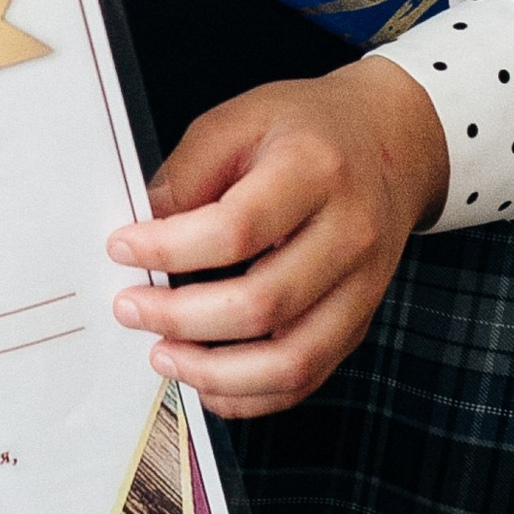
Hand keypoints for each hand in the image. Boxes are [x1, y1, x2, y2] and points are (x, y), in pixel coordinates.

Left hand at [105, 60, 451, 417]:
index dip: (170, 248)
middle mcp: (350, 233)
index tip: (122, 248)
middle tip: (131, 307)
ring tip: (163, 356)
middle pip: (262, 303)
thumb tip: (143, 233)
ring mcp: (363, 285)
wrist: (390, 142)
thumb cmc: (307, 129)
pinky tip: (208, 381)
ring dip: (216, 371)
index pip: (237, 228)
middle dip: (182, 317)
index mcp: (314, 170)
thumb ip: (189, 173)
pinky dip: (252, 394)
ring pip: (291, 359)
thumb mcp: (240, 119)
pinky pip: (307, 377)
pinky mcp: (360, 321)